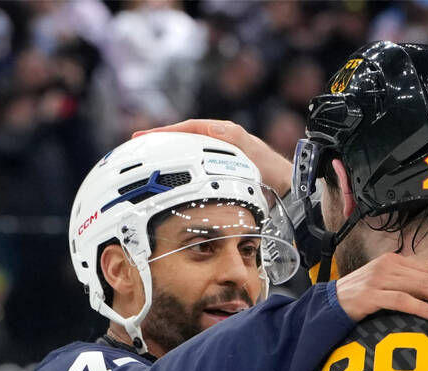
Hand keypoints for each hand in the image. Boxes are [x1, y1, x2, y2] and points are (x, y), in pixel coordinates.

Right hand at [134, 119, 292, 196]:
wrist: (289, 185)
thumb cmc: (273, 170)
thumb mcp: (254, 154)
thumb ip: (236, 140)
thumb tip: (214, 129)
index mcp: (224, 133)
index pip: (189, 128)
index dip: (166, 132)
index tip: (145, 137)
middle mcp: (220, 140)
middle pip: (185, 137)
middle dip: (162, 140)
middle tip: (138, 145)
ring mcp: (220, 153)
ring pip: (189, 150)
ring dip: (170, 153)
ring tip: (149, 159)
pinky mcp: (222, 166)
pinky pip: (197, 163)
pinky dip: (183, 165)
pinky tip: (172, 175)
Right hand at [334, 252, 427, 322]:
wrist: (326, 305)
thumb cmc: (359, 298)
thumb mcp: (388, 284)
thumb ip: (413, 279)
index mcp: (395, 261)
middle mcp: (389, 266)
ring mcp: (378, 280)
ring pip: (421, 287)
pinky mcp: (370, 296)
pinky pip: (401, 300)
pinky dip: (421, 308)